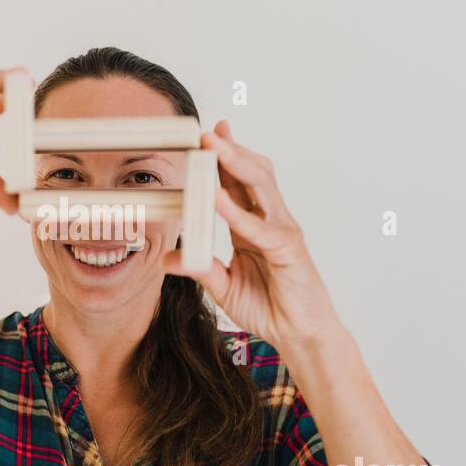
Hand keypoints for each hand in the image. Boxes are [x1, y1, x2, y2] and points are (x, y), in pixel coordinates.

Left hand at [161, 120, 343, 346]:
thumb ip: (199, 268)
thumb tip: (166, 259)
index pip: (239, 182)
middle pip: (252, 174)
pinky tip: (218, 198)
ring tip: (214, 147)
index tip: (208, 133)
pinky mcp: (288, 250)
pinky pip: (260, 227)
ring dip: (236, 164)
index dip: (226, 155)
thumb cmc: (268, 307)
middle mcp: (271, 221)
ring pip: (261, 187)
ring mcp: (282, 232)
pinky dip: (238, 211)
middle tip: (208, 131)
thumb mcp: (223, 286)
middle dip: (231, 149)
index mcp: (254, 225)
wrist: (299, 335)